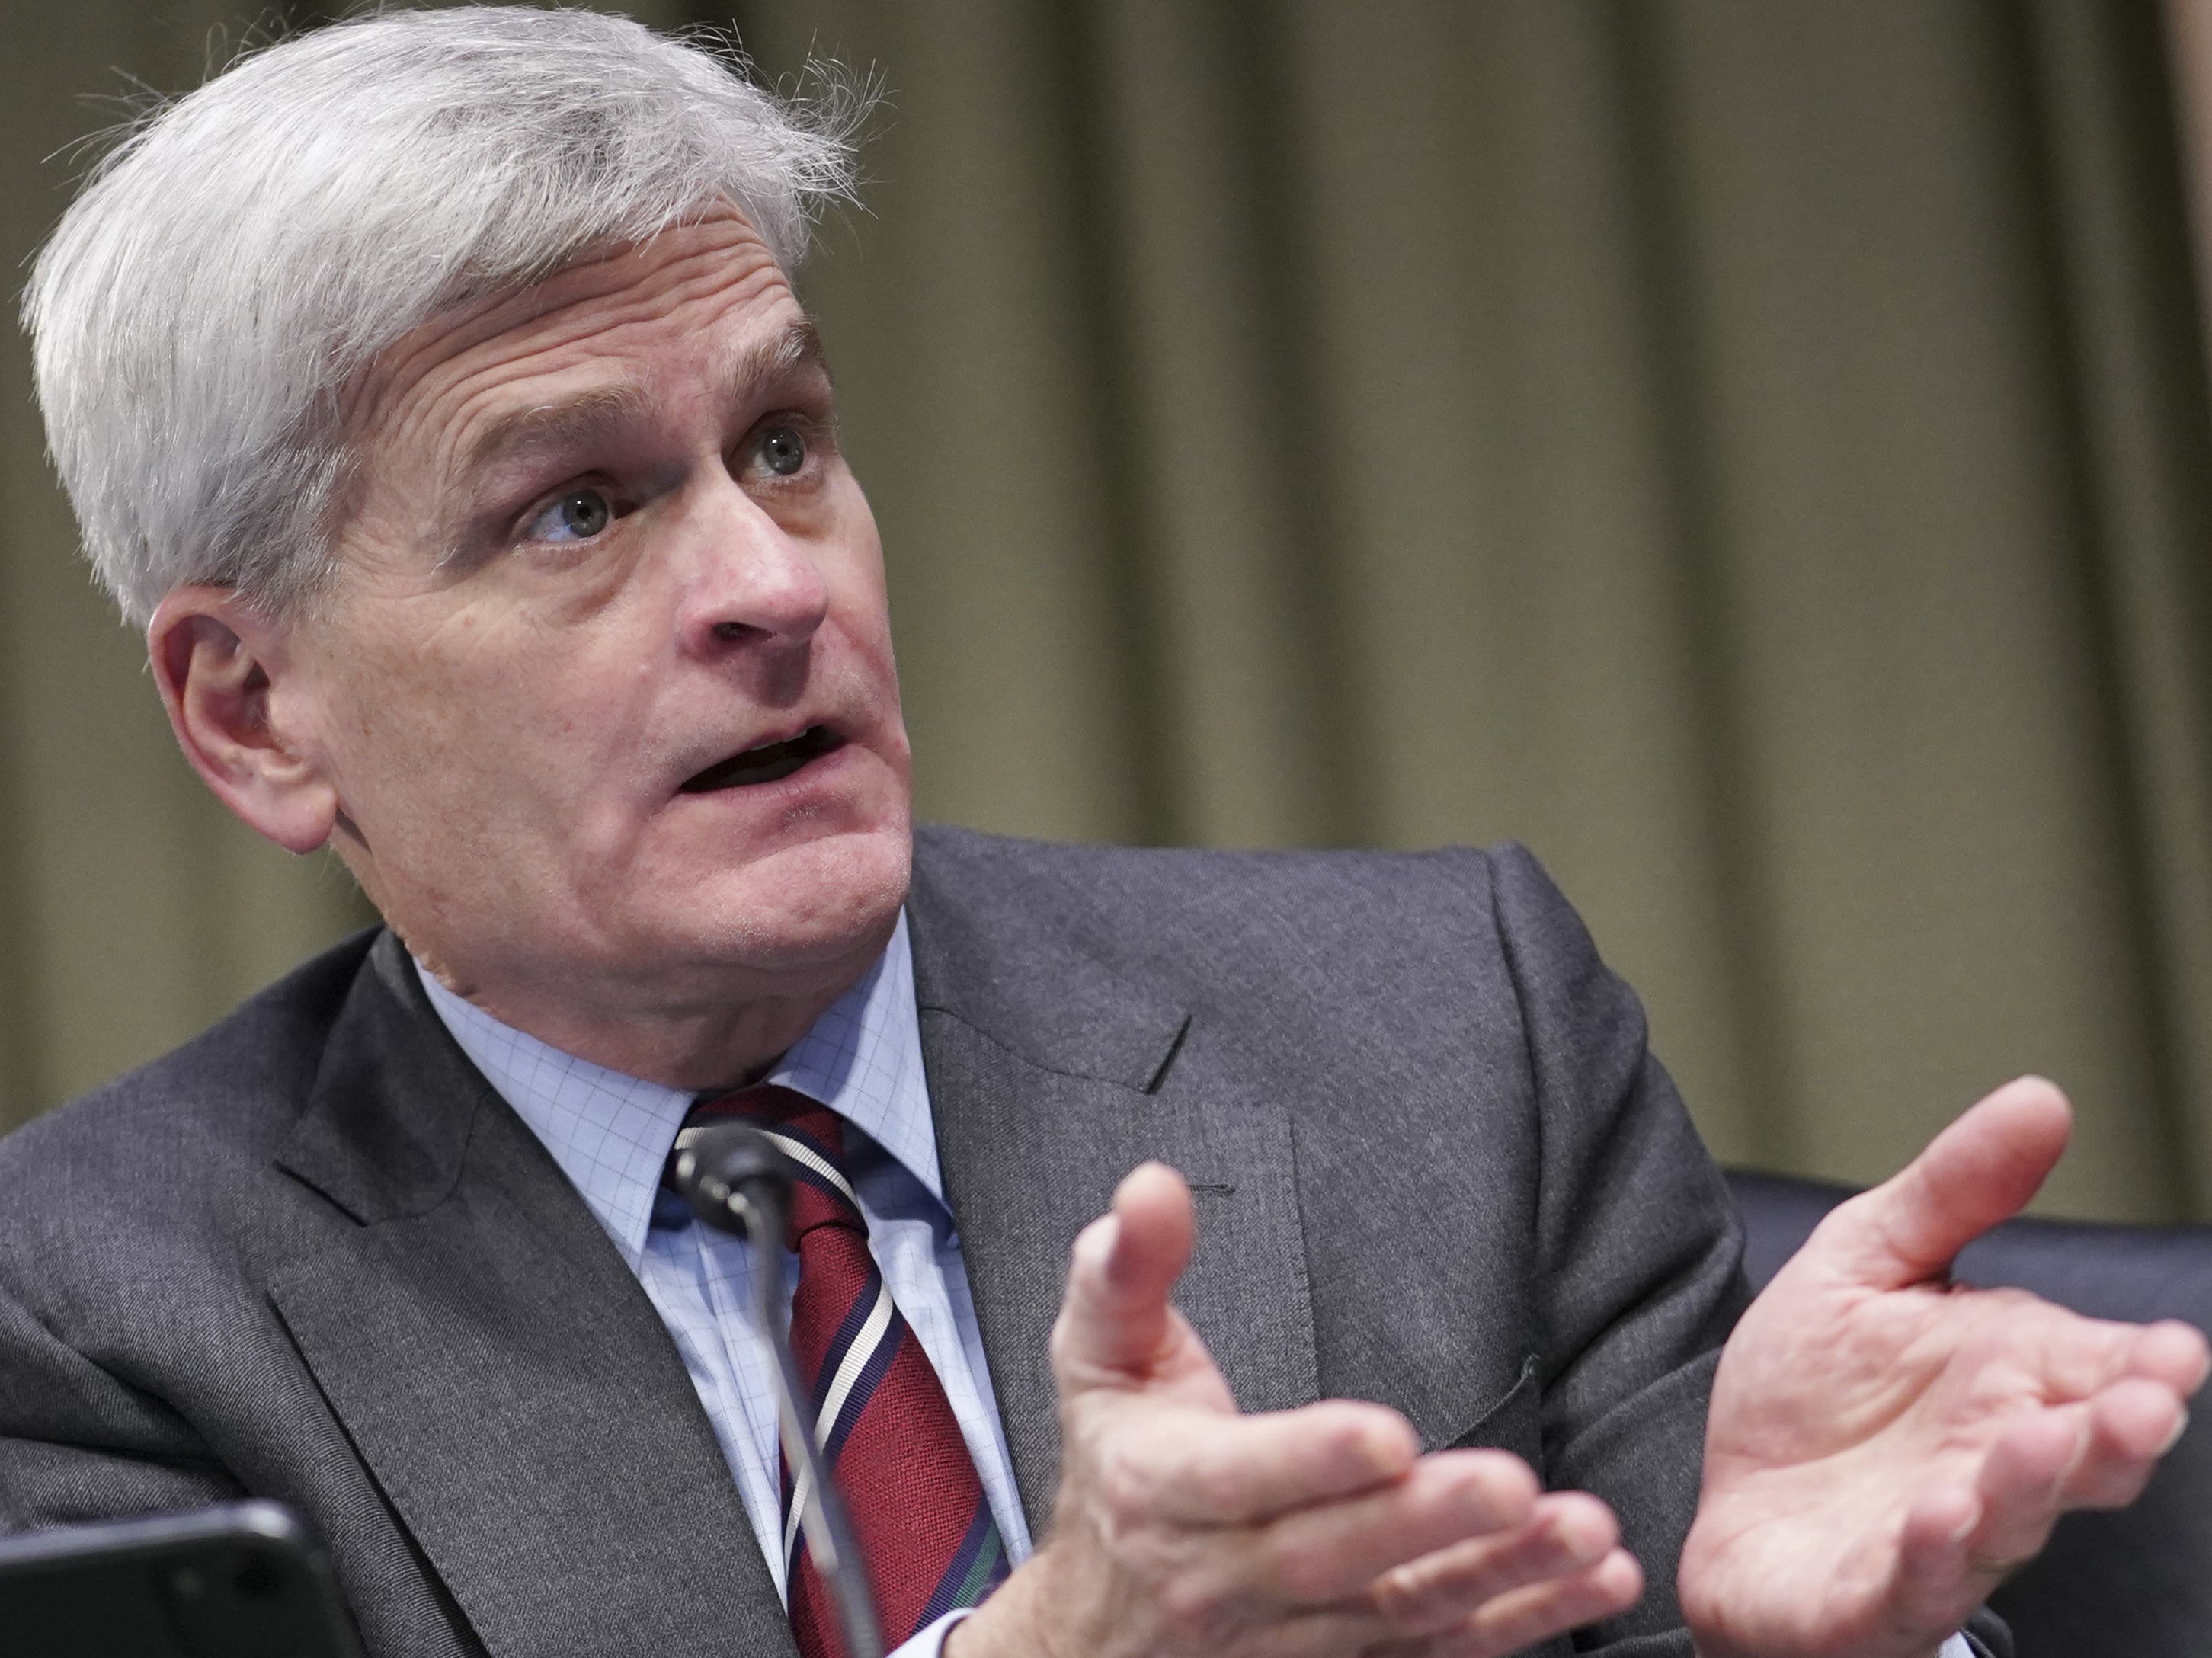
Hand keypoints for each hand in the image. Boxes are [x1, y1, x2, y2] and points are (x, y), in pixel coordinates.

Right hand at [948, 1163, 1642, 1657]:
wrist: (1096, 1627)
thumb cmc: (1112, 1460)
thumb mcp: (1095, 1354)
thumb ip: (1126, 1268)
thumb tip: (1153, 1187)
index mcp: (1163, 1490)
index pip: (1240, 1479)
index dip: (1313, 1460)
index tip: (1386, 1434)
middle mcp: (1225, 1579)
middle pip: (1332, 1557)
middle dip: (1426, 1522)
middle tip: (1512, 1484)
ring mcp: (1292, 1635)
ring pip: (1401, 1612)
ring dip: (1500, 1576)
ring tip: (1582, 1535)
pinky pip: (1440, 1651)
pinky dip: (1523, 1621)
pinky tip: (1596, 1583)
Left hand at [1679, 1077, 2210, 1657]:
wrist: (1727, 1495)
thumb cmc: (1813, 1391)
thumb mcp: (1867, 1264)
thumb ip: (1955, 1192)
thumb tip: (2042, 1098)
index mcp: (2011, 1384)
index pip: (2102, 1376)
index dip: (2146, 1369)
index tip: (2174, 1352)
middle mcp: (1994, 1468)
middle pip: (2077, 1459)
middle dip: (2116, 1435)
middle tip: (2147, 1403)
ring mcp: (1940, 1541)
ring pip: (2006, 1525)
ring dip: (2028, 1488)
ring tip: (2041, 1440)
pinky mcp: (1868, 1598)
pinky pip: (1911, 1585)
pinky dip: (1930, 1558)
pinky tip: (1938, 1517)